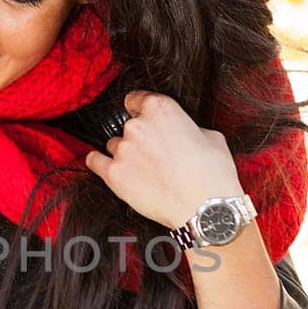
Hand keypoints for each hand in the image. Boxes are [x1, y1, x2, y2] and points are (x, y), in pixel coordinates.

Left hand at [83, 91, 243, 229]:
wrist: (205, 209)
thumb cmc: (212, 175)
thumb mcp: (211, 137)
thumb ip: (187, 127)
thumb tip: (182, 131)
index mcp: (161, 109)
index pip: (137, 99)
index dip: (140, 109)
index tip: (142, 115)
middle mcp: (138, 126)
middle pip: (128, 126)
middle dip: (140, 138)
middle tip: (155, 154)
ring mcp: (123, 150)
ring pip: (115, 146)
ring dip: (126, 154)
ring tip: (144, 171)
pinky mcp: (114, 175)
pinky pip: (95, 162)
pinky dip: (99, 163)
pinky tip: (105, 166)